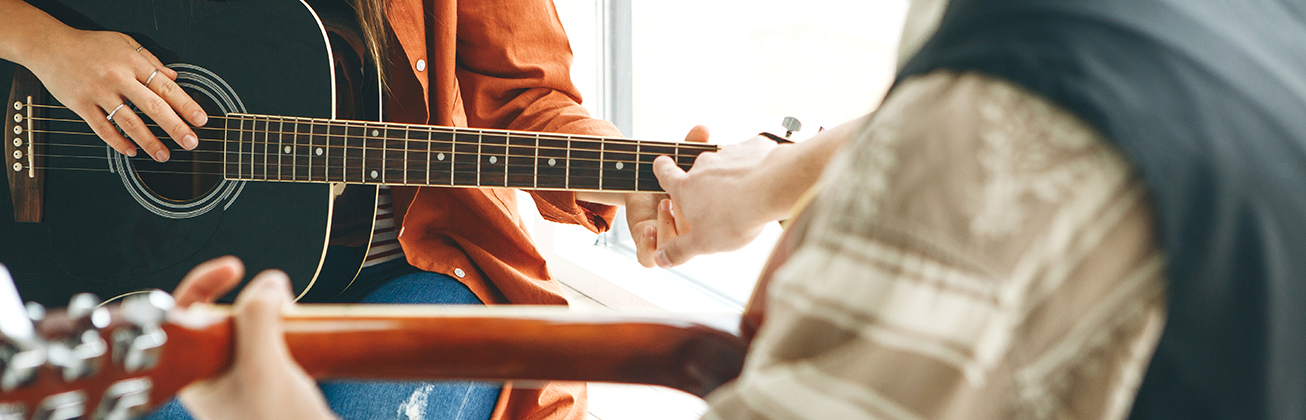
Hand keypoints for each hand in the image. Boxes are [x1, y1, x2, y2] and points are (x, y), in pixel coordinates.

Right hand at [24, 27, 206, 161]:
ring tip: (164, 155)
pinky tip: (132, 151)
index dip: (186, 105)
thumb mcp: (124, 43)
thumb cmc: (90, 45)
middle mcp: (117, 77)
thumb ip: (151, 60)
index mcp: (132, 62)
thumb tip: (174, 77)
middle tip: (191, 143)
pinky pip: (102, 129)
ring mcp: (98, 92)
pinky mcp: (80, 105)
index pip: (165, 86)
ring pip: (129, 122)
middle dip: (175, 128)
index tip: (201, 120)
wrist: (49, 46)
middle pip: (152, 107)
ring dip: (150, 142)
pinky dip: (118, 142)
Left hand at [171, 257, 336, 419]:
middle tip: (275, 299)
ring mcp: (245, 379)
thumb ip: (258, 318)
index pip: (185, 315)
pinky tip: (304, 340)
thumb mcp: (263, 367)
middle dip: (252, 300)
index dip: (204, 284)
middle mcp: (216, 375)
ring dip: (274, 316)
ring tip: (292, 322)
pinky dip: (290, 333)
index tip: (234, 267)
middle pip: (223, 316)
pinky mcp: (273, 383)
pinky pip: (276, 345)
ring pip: (253, 329)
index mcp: (196, 373)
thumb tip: (266, 283)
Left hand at [576, 126, 710, 266]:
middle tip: (677, 199)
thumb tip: (702, 127)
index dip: (711, 222)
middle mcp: (686, 233)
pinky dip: (648, 246)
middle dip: (685, 219)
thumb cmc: (670, 174)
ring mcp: (666, 239)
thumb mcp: (682, 159)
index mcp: (702, 218)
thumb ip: (691, 146)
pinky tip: (647, 228)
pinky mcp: (646, 244)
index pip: (711, 228)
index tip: (703, 203)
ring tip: (664, 205)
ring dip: (667, 228)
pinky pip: (647, 258)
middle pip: (692, 241)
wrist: (637, 176)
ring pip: (671, 250)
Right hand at [651, 136, 782, 267]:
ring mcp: (729, 153)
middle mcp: (704, 165)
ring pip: (726, 164)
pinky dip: (754, 166)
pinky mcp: (753, 147)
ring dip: (732, 176)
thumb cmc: (735, 216)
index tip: (661, 165)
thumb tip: (660, 258)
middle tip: (718, 203)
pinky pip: (751, 156)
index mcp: (687, 187)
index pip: (666, 173)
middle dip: (705, 183)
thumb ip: (679, 250)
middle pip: (699, 170)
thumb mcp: (703, 242)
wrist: (772, 188)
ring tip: (746, 196)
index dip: (662, 169)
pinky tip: (764, 181)